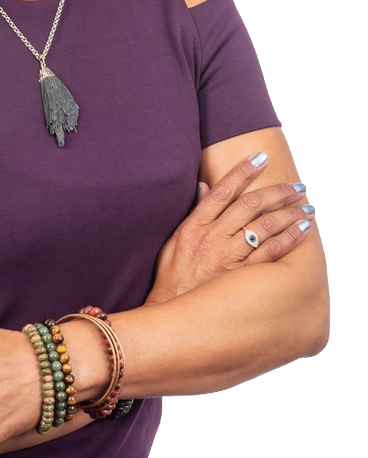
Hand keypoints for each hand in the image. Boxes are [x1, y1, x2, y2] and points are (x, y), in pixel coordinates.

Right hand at [145, 152, 315, 304]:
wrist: (172, 319)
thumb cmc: (172, 280)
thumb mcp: (174, 242)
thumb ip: (192, 213)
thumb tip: (204, 186)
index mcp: (194, 227)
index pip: (221, 191)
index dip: (242, 171)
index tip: (261, 157)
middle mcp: (211, 238)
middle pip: (249, 205)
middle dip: (275, 191)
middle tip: (296, 185)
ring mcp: (228, 259)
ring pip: (264, 227)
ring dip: (289, 213)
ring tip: (306, 206)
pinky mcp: (242, 280)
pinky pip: (272, 255)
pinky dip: (290, 239)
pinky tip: (304, 230)